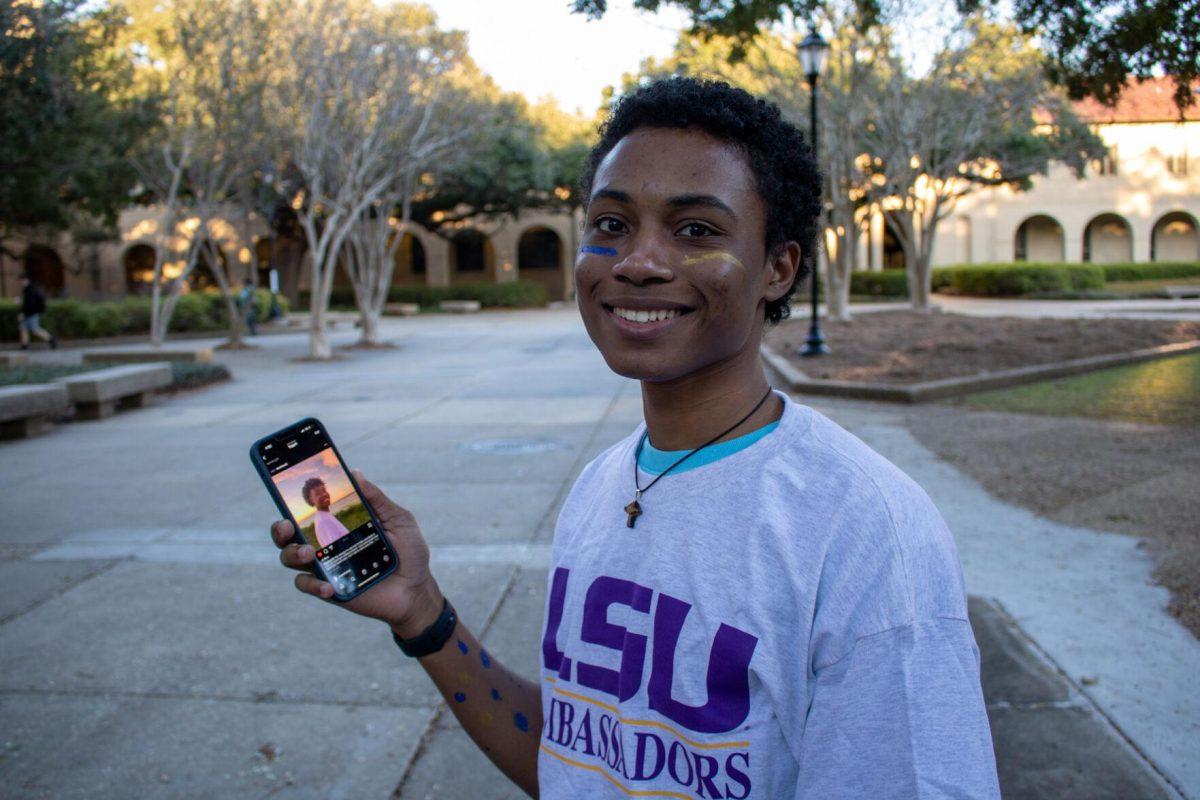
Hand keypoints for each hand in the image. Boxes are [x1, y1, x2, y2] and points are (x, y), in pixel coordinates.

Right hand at [271, 472, 443, 636]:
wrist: (416, 589)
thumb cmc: (408, 552)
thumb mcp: (398, 520)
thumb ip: (377, 499)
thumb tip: (355, 473)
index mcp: (339, 524)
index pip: (309, 510)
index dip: (292, 501)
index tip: (286, 490)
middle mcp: (326, 543)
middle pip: (288, 534)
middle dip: (279, 528)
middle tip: (287, 526)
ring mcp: (325, 566)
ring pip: (290, 558)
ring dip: (292, 553)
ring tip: (308, 554)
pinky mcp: (328, 589)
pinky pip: (307, 585)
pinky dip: (312, 585)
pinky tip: (328, 586)